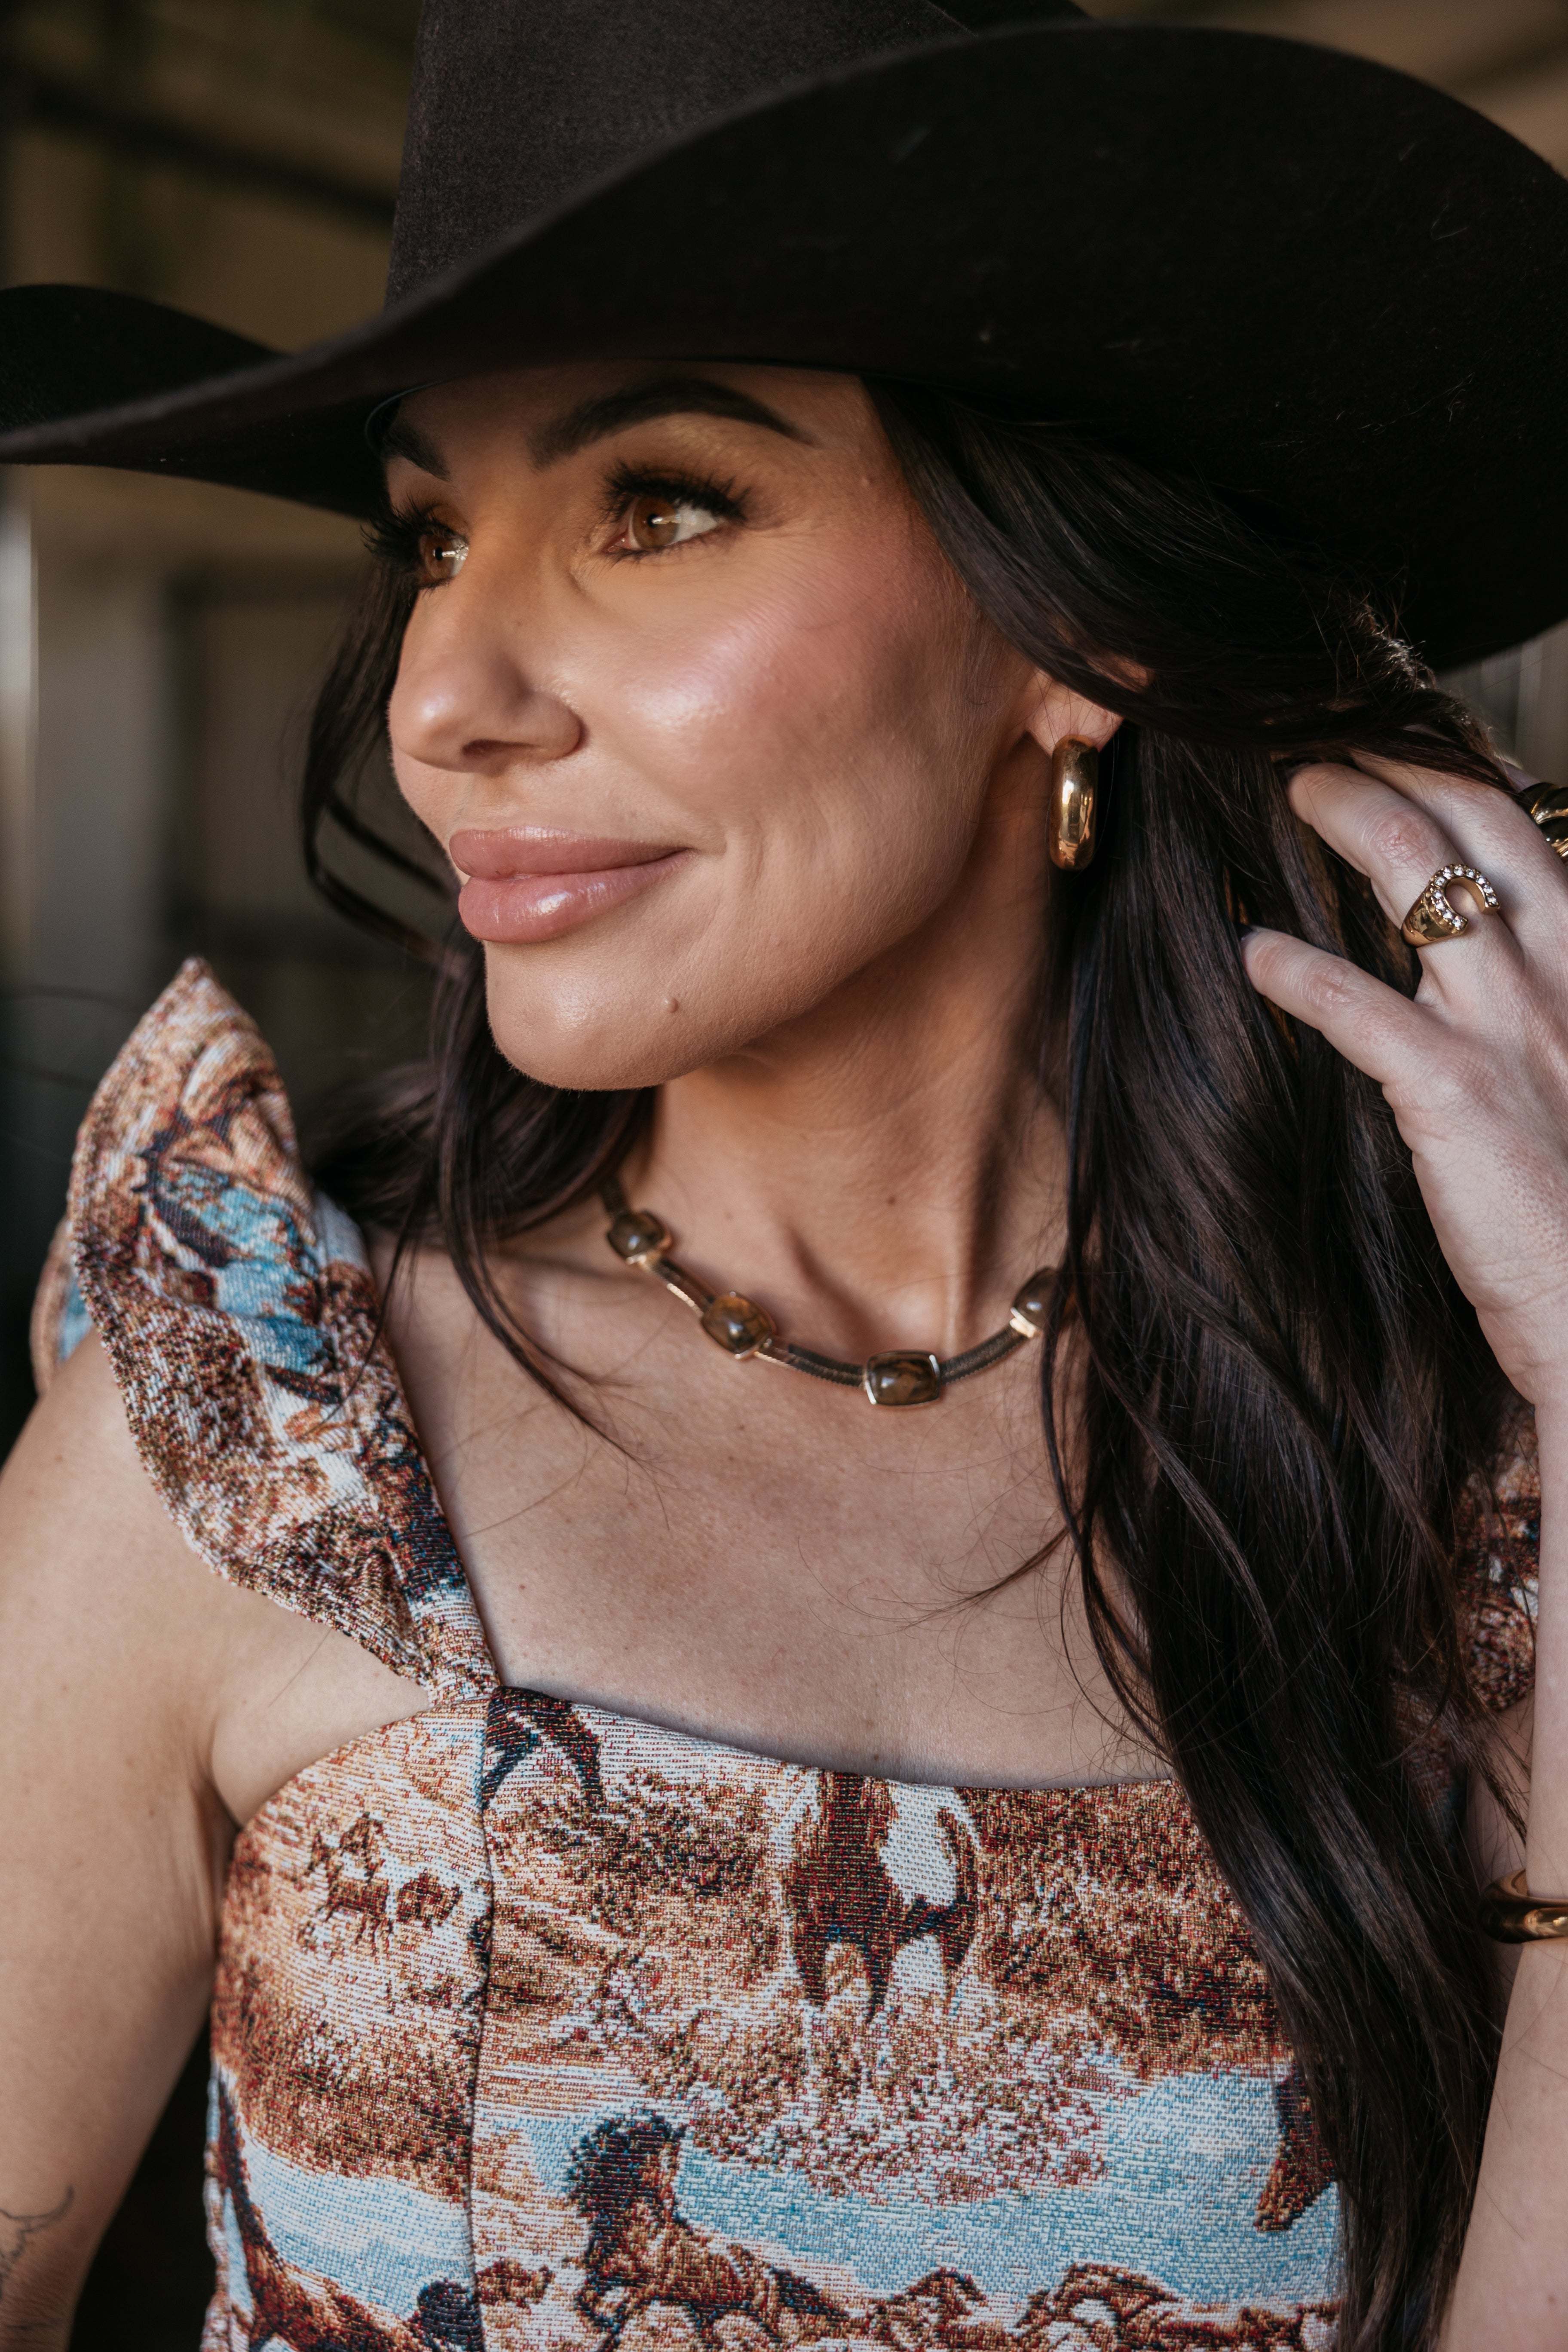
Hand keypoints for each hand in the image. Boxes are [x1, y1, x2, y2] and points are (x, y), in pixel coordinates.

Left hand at [1240, 754, 1567, 1413]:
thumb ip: (1546, 1004)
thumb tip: (1491, 957)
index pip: (1534, 830)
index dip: (1466, 767)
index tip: (1410, 737)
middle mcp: (1567, 975)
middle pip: (1477, 818)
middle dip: (1399, 757)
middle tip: (1330, 739)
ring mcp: (1512, 1028)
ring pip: (1420, 873)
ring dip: (1346, 813)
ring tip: (1293, 790)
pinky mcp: (1454, 1094)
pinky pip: (1357, 1006)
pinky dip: (1294, 968)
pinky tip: (1252, 952)